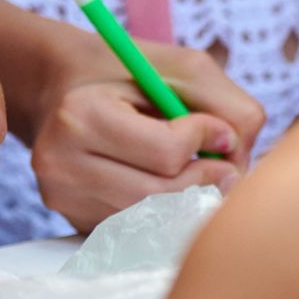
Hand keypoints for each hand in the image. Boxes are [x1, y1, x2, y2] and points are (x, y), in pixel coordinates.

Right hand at [24, 27, 266, 232]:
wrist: (59, 88)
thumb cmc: (126, 73)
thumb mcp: (180, 67)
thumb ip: (224, 104)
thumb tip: (239, 159)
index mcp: (80, 116)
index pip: (166, 152)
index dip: (206, 140)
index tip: (217, 129)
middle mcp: (61, 165)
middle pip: (161, 196)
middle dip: (206, 180)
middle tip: (226, 166)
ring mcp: (64, 200)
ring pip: (154, 220)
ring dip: (192, 199)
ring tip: (201, 173)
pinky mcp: (75, 221)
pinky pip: (141, 232)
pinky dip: (169, 213)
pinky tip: (170, 187)